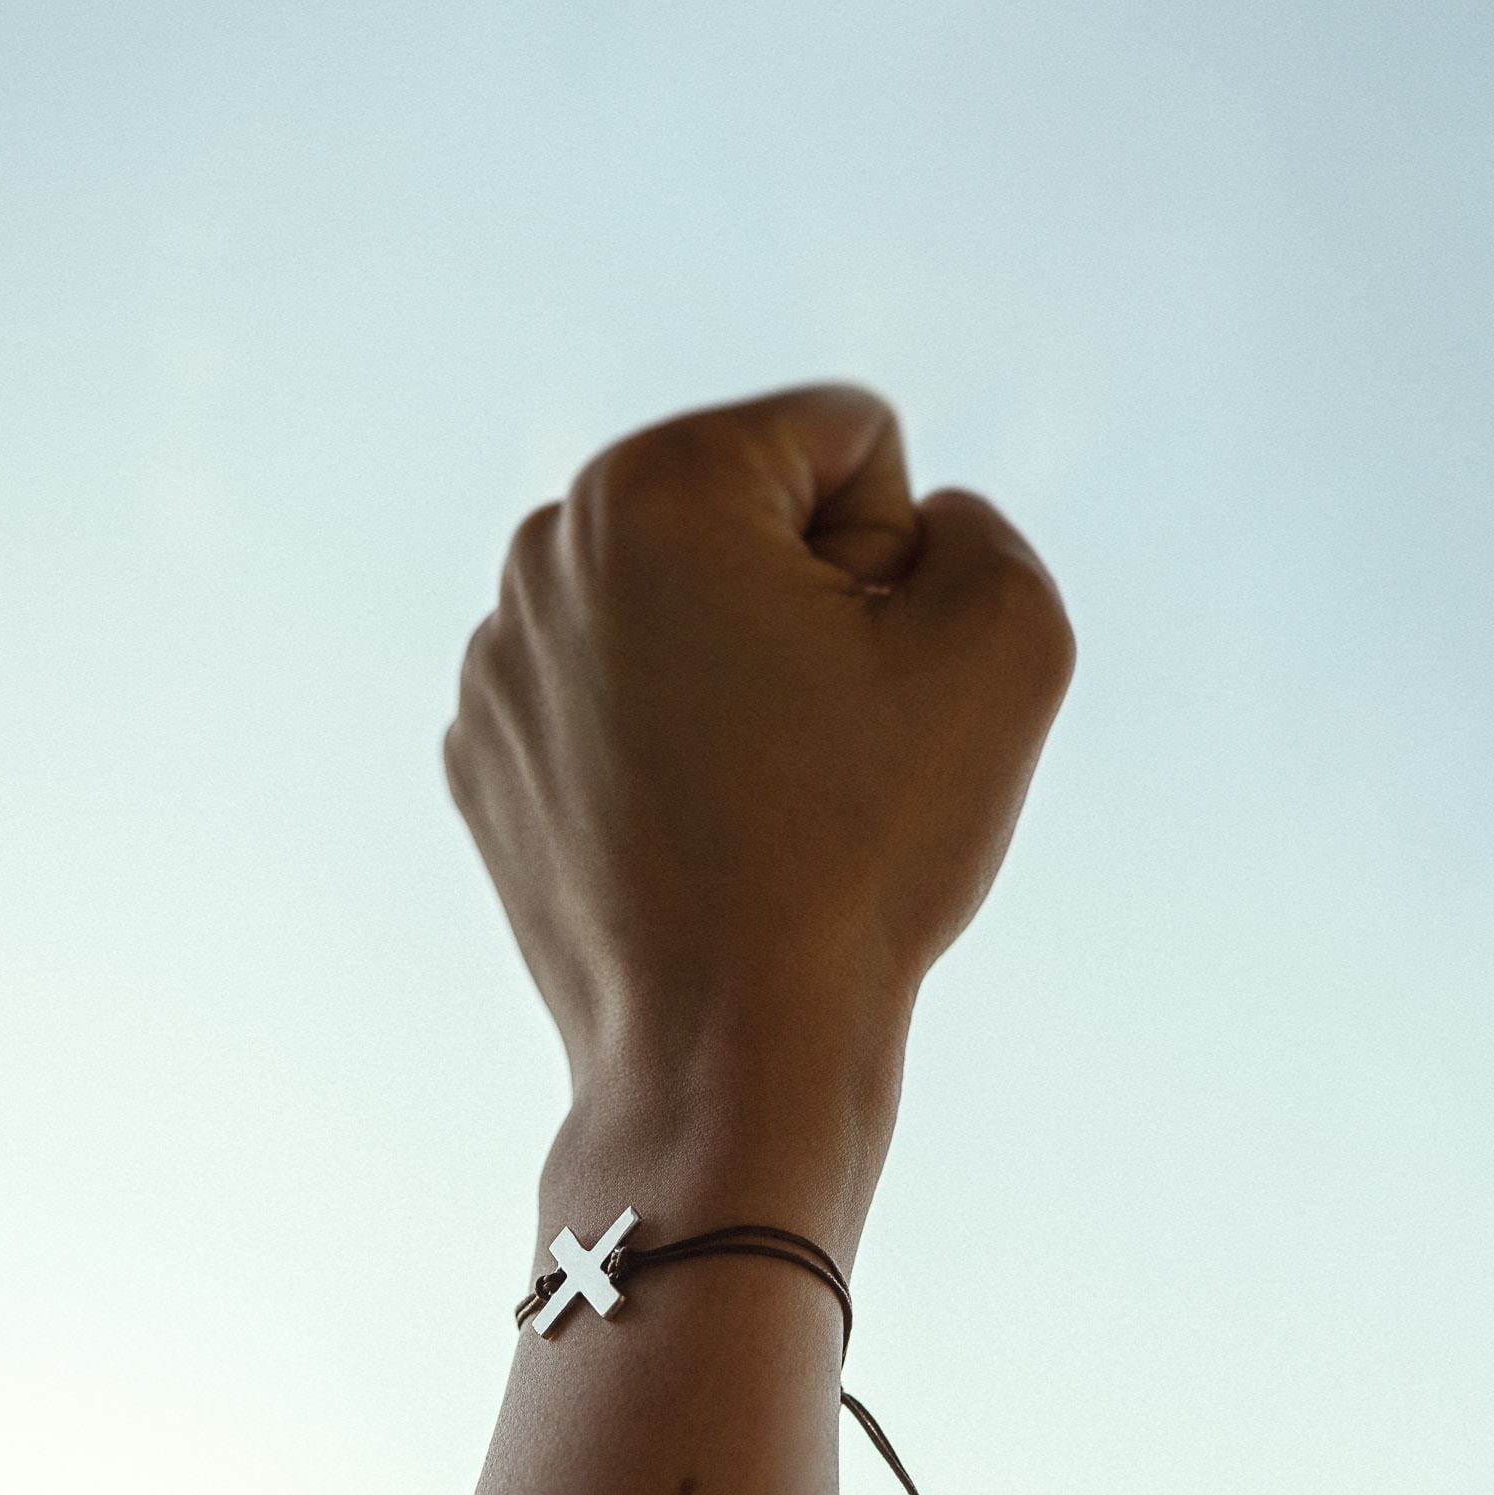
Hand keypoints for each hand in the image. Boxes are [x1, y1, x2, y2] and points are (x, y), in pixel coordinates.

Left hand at [445, 385, 1073, 1243]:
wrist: (728, 1054)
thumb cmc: (863, 852)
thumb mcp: (1008, 639)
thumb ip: (977, 524)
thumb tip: (912, 529)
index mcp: (650, 486)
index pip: (847, 440)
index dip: (901, 559)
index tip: (863, 678)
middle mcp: (543, 553)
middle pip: (754, 519)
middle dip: (812, 605)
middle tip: (817, 743)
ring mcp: (496, 664)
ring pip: (684, 615)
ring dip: (742, 676)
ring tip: (755, 797)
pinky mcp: (486, 759)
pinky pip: (619, 702)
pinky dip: (670, 748)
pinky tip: (695, 834)